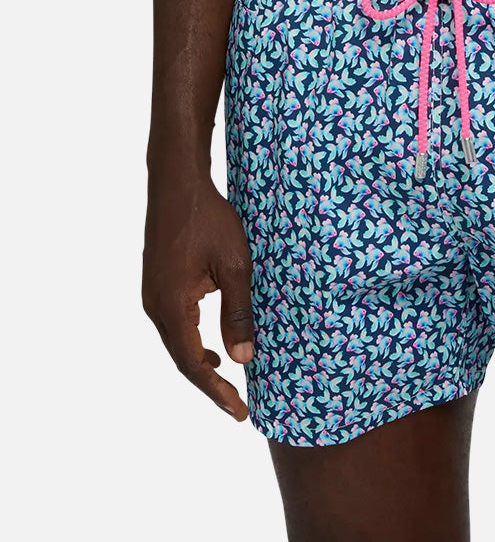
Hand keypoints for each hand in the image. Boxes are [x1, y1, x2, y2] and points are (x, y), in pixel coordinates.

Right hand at [142, 174, 253, 419]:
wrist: (178, 183)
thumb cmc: (209, 219)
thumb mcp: (235, 266)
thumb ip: (239, 313)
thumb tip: (243, 359)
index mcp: (172, 307)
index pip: (193, 364)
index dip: (217, 391)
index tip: (240, 412)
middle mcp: (154, 306)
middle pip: (181, 359)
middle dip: (210, 383)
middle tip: (238, 405)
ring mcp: (152, 294)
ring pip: (176, 342)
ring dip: (199, 362)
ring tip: (226, 380)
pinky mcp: (156, 283)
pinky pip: (173, 323)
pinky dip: (192, 341)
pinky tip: (210, 343)